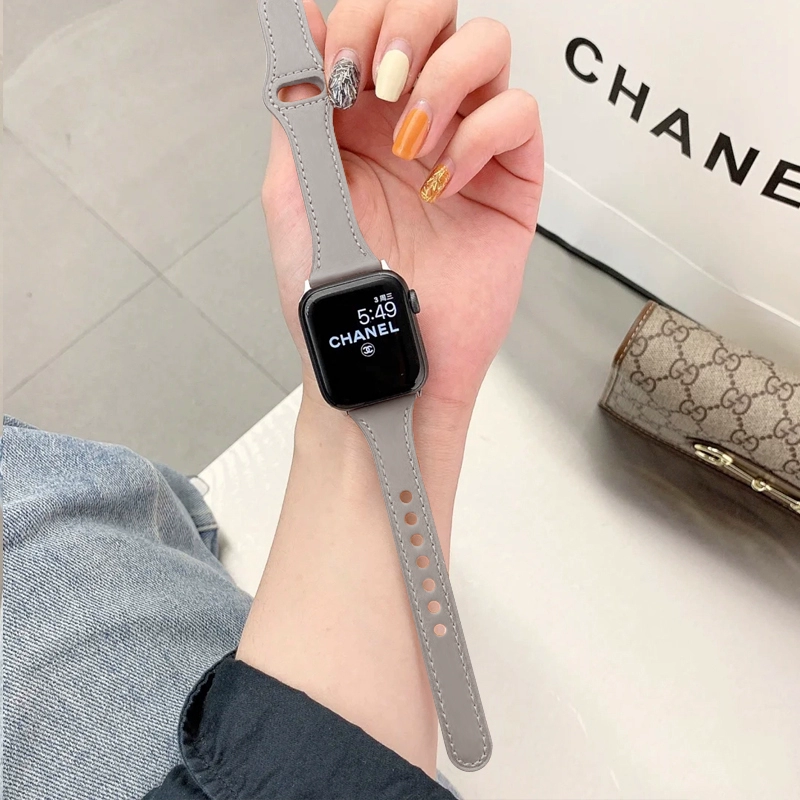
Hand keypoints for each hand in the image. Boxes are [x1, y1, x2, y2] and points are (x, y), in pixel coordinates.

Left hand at [262, 0, 542, 413]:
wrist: (385, 361)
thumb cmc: (335, 297)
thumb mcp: (294, 199)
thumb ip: (298, 113)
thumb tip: (297, 28)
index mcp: (356, 120)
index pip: (371, 22)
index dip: (361, 20)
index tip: (343, 66)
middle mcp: (411, 121)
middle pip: (435, 13)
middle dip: (408, 25)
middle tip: (382, 81)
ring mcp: (464, 145)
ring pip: (485, 47)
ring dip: (445, 78)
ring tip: (415, 144)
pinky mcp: (508, 179)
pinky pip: (517, 114)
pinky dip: (483, 134)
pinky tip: (448, 183)